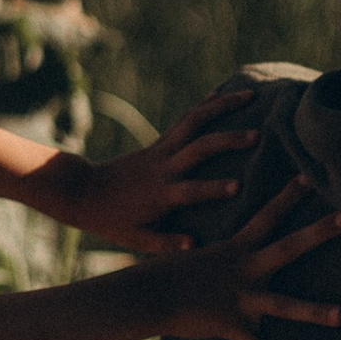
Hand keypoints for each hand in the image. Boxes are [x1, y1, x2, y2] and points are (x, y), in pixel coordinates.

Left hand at [47, 88, 257, 253]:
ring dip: (223, 106)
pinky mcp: (159, 142)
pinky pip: (185, 120)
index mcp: (160, 195)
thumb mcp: (135, 239)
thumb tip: (195, 246)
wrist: (84, 191)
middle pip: (197, 147)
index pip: (189, 190)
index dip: (212, 188)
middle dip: (227, 139)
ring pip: (194, 122)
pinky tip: (224, 93)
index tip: (239, 186)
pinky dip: (205, 105)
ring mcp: (161, 150)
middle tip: (257, 135)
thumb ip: (165, 244)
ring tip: (251, 94)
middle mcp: (163, 167)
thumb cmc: (113, 221)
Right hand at [156, 183, 340, 339]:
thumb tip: (209, 244)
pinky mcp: (232, 324)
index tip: (311, 177)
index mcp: (236, 249)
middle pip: (288, 246)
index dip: (289, 195)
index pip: (267, 215)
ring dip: (313, 310)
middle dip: (318, 232)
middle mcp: (245, 269)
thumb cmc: (166, 274)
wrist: (146, 295)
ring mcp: (241, 297)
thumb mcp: (196, 256)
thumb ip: (216, 252)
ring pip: (283, 303)